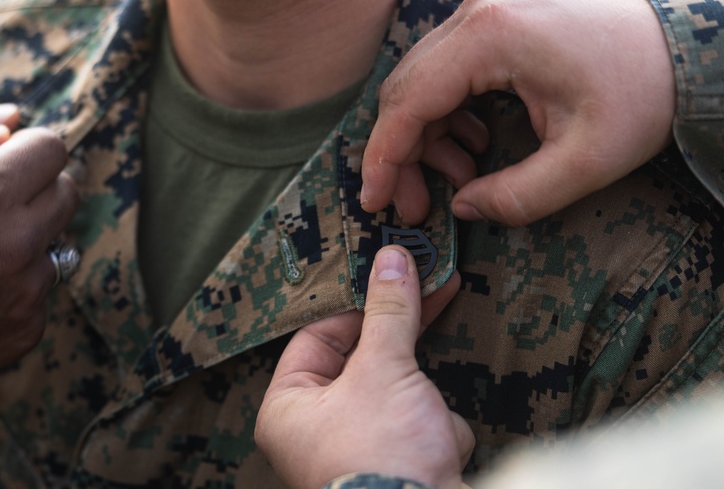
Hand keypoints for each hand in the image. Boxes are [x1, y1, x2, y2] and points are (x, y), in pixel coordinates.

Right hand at [0, 125, 78, 401]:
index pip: (52, 148)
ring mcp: (26, 292)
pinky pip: (38, 292)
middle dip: (38, 187)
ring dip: (26, 240)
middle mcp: (18, 242)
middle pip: (67, 193)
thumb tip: (4, 133)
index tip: (9, 158)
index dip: (30, 147)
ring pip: (54, 245)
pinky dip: (15, 286)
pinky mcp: (26, 330)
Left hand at [256, 246, 471, 488]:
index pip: (317, 337)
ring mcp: (358, 452)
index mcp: (287, 409)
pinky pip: (420, 427)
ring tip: (424, 419)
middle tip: (432, 291)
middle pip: (362, 363)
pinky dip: (438, 432)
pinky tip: (439, 448)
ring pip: (399, 394)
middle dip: (399, 351)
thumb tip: (391, 259)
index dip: (357, 305)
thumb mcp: (384, 369)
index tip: (391, 276)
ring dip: (422, 399)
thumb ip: (389, 312)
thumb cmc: (382, 455)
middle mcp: (315, 433)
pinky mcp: (397, 466)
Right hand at [361, 0, 674, 225]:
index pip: (409, 101)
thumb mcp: (586, 162)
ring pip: (421, 83)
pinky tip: (473, 148)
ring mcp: (482, 12)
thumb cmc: (642, 95)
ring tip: (459, 179)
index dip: (384, 157)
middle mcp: (475, 14)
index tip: (374, 201)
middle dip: (401, 155)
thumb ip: (518, 197)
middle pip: (406, 91)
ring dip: (425, 138)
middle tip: (415, 206)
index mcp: (490, 36)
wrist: (683, 46)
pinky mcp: (492, 22)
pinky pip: (445, 73)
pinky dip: (446, 117)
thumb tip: (462, 208)